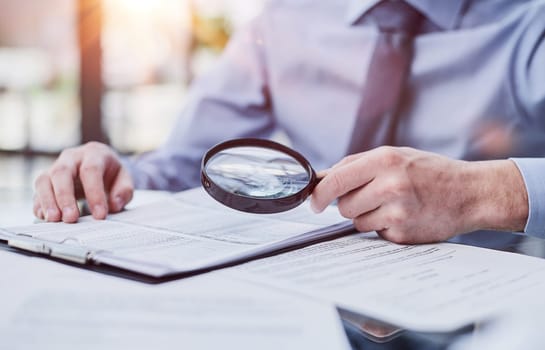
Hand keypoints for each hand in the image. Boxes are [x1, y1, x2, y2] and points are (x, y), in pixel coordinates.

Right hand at [33, 142, 133, 222]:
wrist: (98, 164)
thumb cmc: (111, 173)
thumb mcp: (124, 179)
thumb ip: (124, 192)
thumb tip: (113, 205)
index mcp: (93, 154)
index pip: (91, 170)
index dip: (94, 193)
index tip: (100, 215)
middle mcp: (71, 158)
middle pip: (62, 173)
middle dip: (65, 197)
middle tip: (71, 218)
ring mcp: (54, 168)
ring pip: (44, 181)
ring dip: (48, 201)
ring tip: (55, 220)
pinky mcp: (46, 182)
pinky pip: (37, 192)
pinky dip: (40, 206)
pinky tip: (47, 218)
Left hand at [310, 146, 527, 243]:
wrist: (470, 193)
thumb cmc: (430, 171)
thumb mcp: (395, 155)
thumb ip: (357, 165)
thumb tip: (321, 179)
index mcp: (384, 160)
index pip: (336, 180)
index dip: (319, 194)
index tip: (314, 203)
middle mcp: (390, 185)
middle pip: (343, 205)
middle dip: (350, 203)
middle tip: (371, 196)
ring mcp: (397, 212)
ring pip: (357, 222)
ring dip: (367, 216)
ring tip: (392, 204)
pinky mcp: (403, 234)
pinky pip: (376, 233)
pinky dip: (384, 227)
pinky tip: (404, 216)